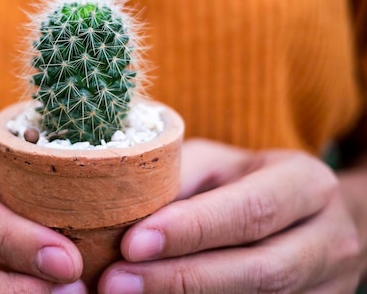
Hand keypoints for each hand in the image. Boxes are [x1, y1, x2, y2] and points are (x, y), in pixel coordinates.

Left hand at [99, 139, 361, 292]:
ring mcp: (328, 286)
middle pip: (259, 271)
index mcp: (306, 185)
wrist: (306, 217)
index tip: (132, 243)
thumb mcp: (218, 163)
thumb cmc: (246, 181)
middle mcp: (328, 240)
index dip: (191, 229)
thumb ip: (178, 178)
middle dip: (181, 279)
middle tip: (116, 282)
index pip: (250, 210)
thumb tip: (120, 206)